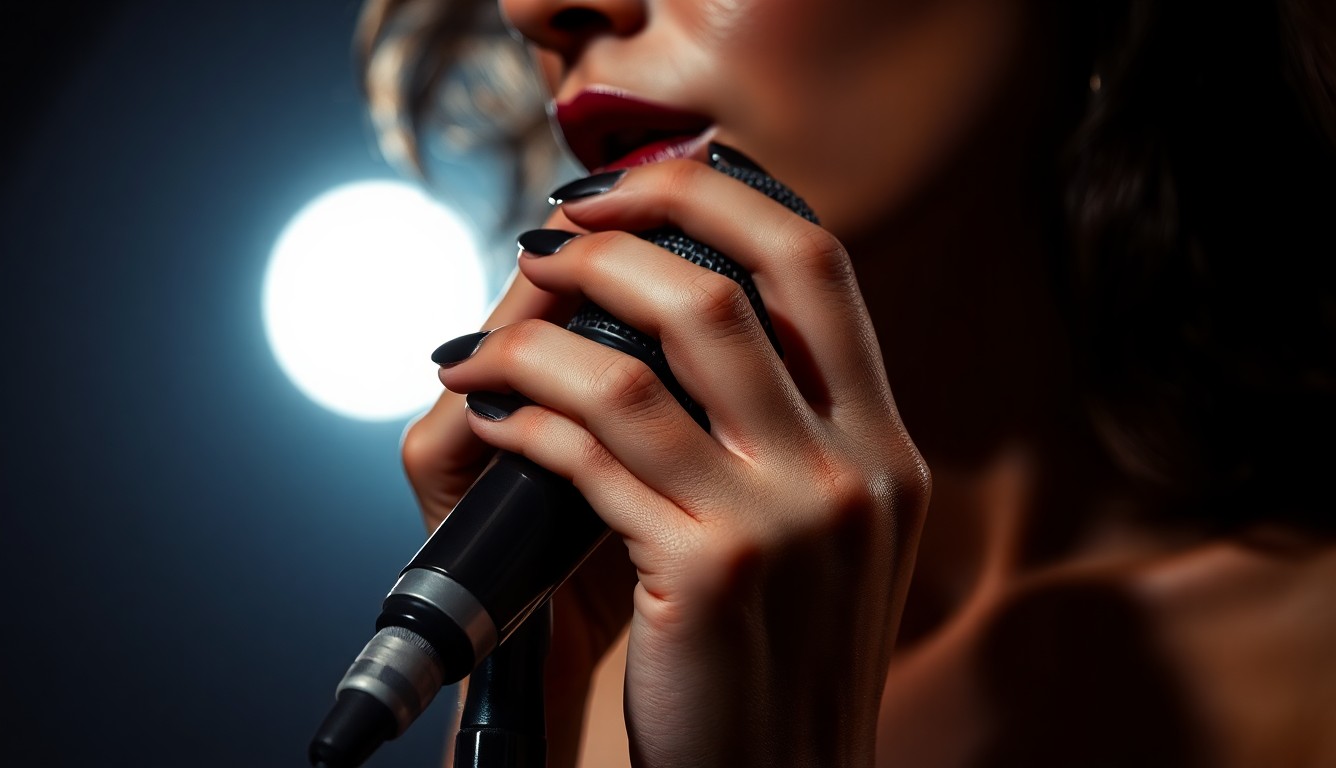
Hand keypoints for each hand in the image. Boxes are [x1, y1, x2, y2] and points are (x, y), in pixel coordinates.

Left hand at [419, 156, 929, 766]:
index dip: (713, 196)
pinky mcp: (708, 574)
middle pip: (722, 287)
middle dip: (611, 242)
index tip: (629, 193)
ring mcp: (786, 521)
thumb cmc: (782, 658)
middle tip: (545, 242)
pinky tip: (491, 415)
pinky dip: (521, 420)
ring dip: (536, 336)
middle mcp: (854, 470)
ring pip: (634, 368)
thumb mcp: (832, 532)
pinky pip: (588, 456)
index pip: (817, 261)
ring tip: (485, 341)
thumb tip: (678, 308)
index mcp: (887, 446)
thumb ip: (792, 425)